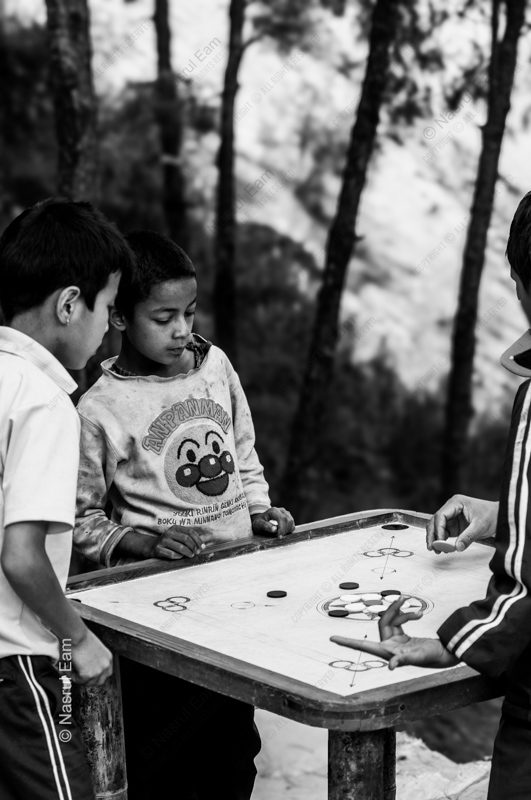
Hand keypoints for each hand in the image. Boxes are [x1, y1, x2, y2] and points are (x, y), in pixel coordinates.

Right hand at [71, 627, 112, 685]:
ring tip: (71, 667)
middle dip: (87, 680)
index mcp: (108, 658)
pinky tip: (70, 666)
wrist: (77, 634)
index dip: (95, 676)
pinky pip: (78, 681)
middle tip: (77, 675)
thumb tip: (84, 670)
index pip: (106, 674)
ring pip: (87, 683)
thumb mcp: (93, 650)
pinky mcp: (88, 674)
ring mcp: (98, 670)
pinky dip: (71, 675)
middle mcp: (106, 665)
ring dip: (78, 677)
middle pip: (99, 682)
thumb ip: (93, 661)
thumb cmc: (81, 637)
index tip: (87, 675)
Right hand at [150, 526, 203, 559]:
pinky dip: (178, 557)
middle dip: (194, 546)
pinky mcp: (158, 549)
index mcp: (175, 528)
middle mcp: (169, 533)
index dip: (198, 539)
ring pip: (180, 547)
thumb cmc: (169, 543)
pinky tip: (180, 557)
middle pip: (186, 539)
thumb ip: (188, 538)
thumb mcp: (177, 536)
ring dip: (188, 552)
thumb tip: (203, 544)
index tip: (203, 547)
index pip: (190, 532)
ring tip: (191, 555)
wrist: (150, 546)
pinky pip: (171, 554)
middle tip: (197, 552)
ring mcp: (163, 541)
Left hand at [252, 507, 294, 536]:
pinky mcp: (288, 516)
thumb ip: (265, 526)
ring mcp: (285, 512)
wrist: (260, 520)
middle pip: (288, 520)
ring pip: (291, 522)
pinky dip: (289, 529)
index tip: (279, 537)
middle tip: (279, 537)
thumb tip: (274, 529)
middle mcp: (281, 510)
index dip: (282, 529)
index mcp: (273, 511)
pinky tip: (282, 532)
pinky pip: (292, 524)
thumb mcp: (258, 524)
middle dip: (285, 530)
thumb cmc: (259, 522)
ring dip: (287, 530)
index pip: (282, 519)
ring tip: (280, 534)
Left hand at [330, 597, 457, 669]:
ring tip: (419, 613)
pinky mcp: (403, 636)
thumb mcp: (417, 658)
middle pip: (383, 621)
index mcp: (387, 652)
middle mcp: (389, 646)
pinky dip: (406, 614)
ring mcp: (395, 641)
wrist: (445, 654)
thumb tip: (391, 667)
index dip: (347, 642)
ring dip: (403, 612)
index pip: (362, 646)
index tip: (332, 639)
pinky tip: (418, 614)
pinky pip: (399, 620)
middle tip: (403, 597)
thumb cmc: (431, 657)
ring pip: (392, 619)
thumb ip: (403, 661)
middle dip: (393, 610)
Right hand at [426, 495, 497, 552]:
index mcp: (456, 503)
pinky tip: (443, 548)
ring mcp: (452, 516)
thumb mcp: (480, 526)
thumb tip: (457, 547)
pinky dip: (441, 540)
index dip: (438, 529)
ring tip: (436, 550)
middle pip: (435, 521)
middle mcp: (451, 508)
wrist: (500, 516)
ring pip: (437, 527)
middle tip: (432, 548)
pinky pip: (444, 532)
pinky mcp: (454, 524)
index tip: (440, 542)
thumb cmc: (492, 516)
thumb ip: (468, 537)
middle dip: (433, 535)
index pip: (441, 516)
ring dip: (435, 538)